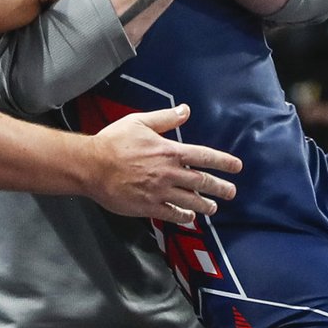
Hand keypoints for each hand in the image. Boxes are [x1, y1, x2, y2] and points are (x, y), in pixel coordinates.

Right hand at [84, 105, 240, 224]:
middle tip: (231, 192)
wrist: (91, 166)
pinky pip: (172, 214)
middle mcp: (168, 172)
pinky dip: (183, 217)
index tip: (237, 167)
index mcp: (169, 151)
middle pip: (202, 182)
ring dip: (205, 206)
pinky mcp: (148, 206)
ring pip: (190, 201)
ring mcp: (159, 191)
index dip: (223, 162)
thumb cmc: (113, 141)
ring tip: (213, 208)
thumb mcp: (139, 122)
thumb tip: (186, 110)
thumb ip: (165, 119)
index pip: (204, 156)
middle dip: (220, 188)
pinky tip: (188, 218)